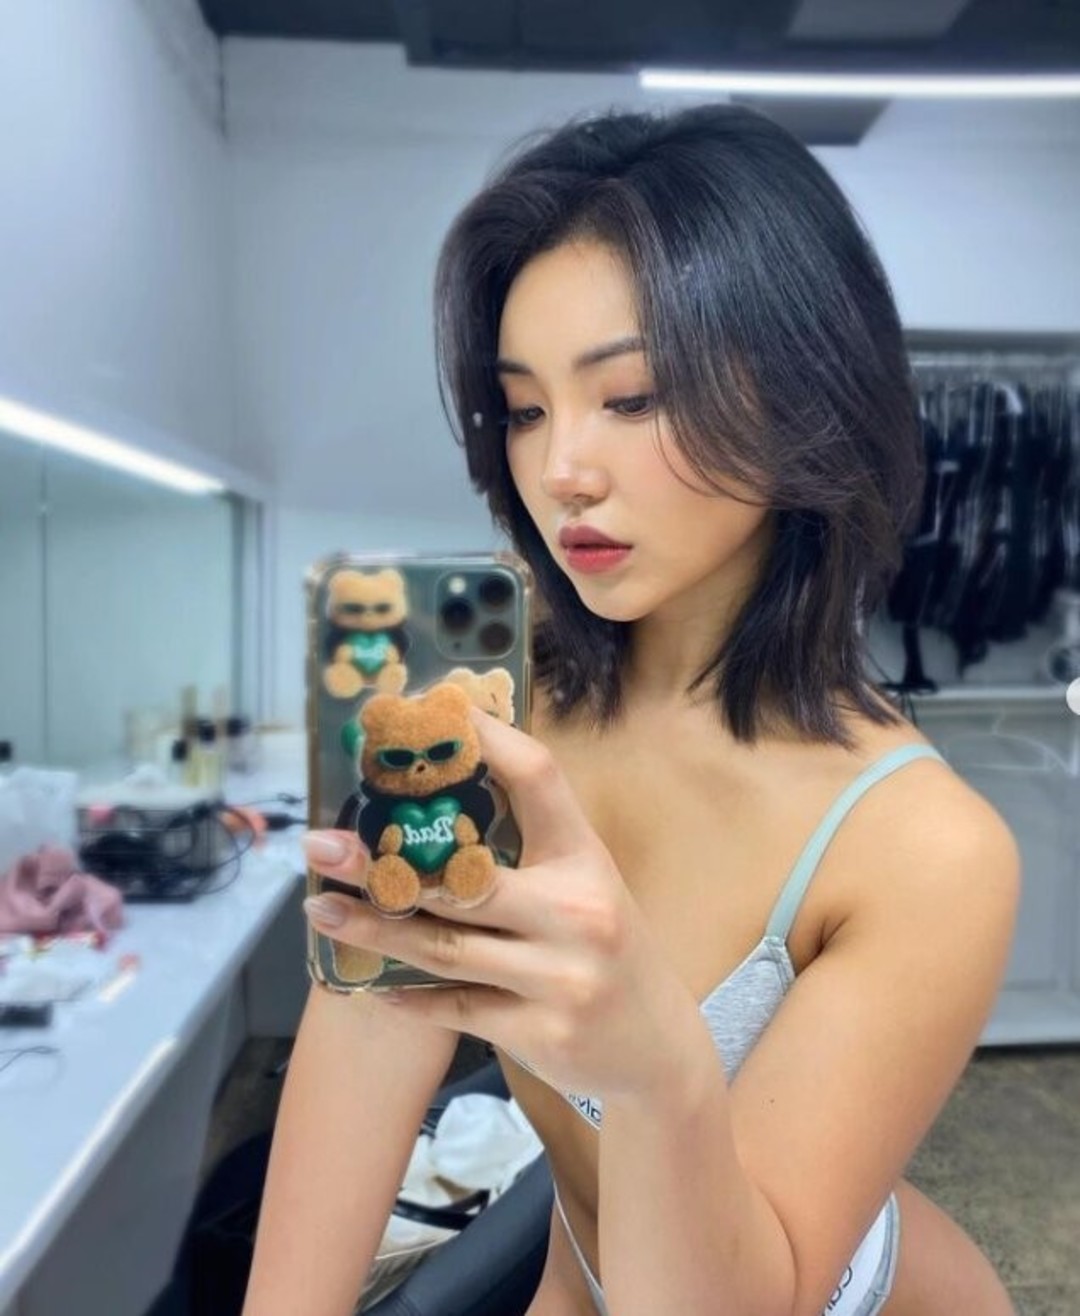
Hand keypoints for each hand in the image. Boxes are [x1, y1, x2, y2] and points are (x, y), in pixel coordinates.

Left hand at [302, 709, 700, 1100]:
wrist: (658, 1049)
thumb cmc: (607, 949)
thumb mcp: (585, 884)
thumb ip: (529, 845)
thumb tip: (442, 793)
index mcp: (585, 859)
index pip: (537, 777)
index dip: (484, 739)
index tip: (428, 714)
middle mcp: (577, 912)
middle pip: (463, 880)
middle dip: (381, 864)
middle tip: (319, 845)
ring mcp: (560, 977)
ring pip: (444, 948)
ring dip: (373, 929)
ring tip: (320, 910)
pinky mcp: (540, 1033)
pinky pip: (454, 1007)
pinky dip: (405, 994)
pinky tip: (364, 980)